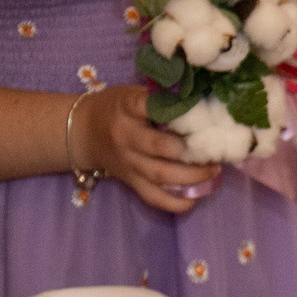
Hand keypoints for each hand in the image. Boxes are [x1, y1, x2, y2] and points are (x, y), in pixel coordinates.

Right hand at [73, 84, 220, 212]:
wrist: (83, 132)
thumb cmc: (115, 108)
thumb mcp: (131, 94)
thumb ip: (159, 98)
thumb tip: (199, 102)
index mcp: (126, 107)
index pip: (148, 106)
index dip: (174, 109)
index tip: (198, 112)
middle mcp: (125, 136)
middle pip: (159, 146)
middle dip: (190, 150)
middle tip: (213, 149)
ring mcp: (128, 162)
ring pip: (161, 175)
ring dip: (191, 176)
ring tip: (213, 171)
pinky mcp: (130, 181)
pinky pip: (153, 197)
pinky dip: (175, 203)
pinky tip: (194, 198)